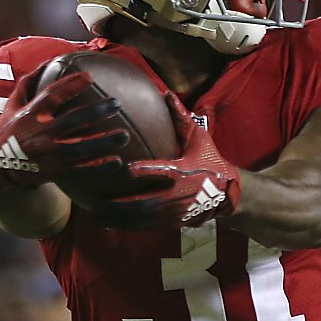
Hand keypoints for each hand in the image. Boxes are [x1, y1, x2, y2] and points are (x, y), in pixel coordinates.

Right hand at [0, 69, 134, 191]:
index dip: (70, 85)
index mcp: (30, 115)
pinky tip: (116, 162)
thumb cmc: (8, 131)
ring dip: (103, 142)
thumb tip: (46, 62)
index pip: (51, 96)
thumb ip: (27, 84)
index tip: (89, 76)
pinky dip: (98, 166)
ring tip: (123, 136)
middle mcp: (40, 133)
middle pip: (72, 121)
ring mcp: (48, 154)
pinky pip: (79, 169)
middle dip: (95, 112)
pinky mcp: (54, 171)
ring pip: (80, 148)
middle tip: (116, 103)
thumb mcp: (12, 106)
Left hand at [87, 95, 240, 230]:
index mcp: (184, 171)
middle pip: (145, 203)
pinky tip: (107, 224)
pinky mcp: (172, 221)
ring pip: (142, 219)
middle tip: (94, 201)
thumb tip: (166, 93)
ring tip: (93, 216)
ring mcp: (174, 211)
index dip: (146, 170)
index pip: (164, 170)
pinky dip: (126, 226)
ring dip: (117, 219)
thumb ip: (181, 118)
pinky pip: (146, 226)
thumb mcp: (198, 138)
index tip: (127, 168)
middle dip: (118, 205)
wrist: (226, 192)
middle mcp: (178, 194)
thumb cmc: (209, 160)